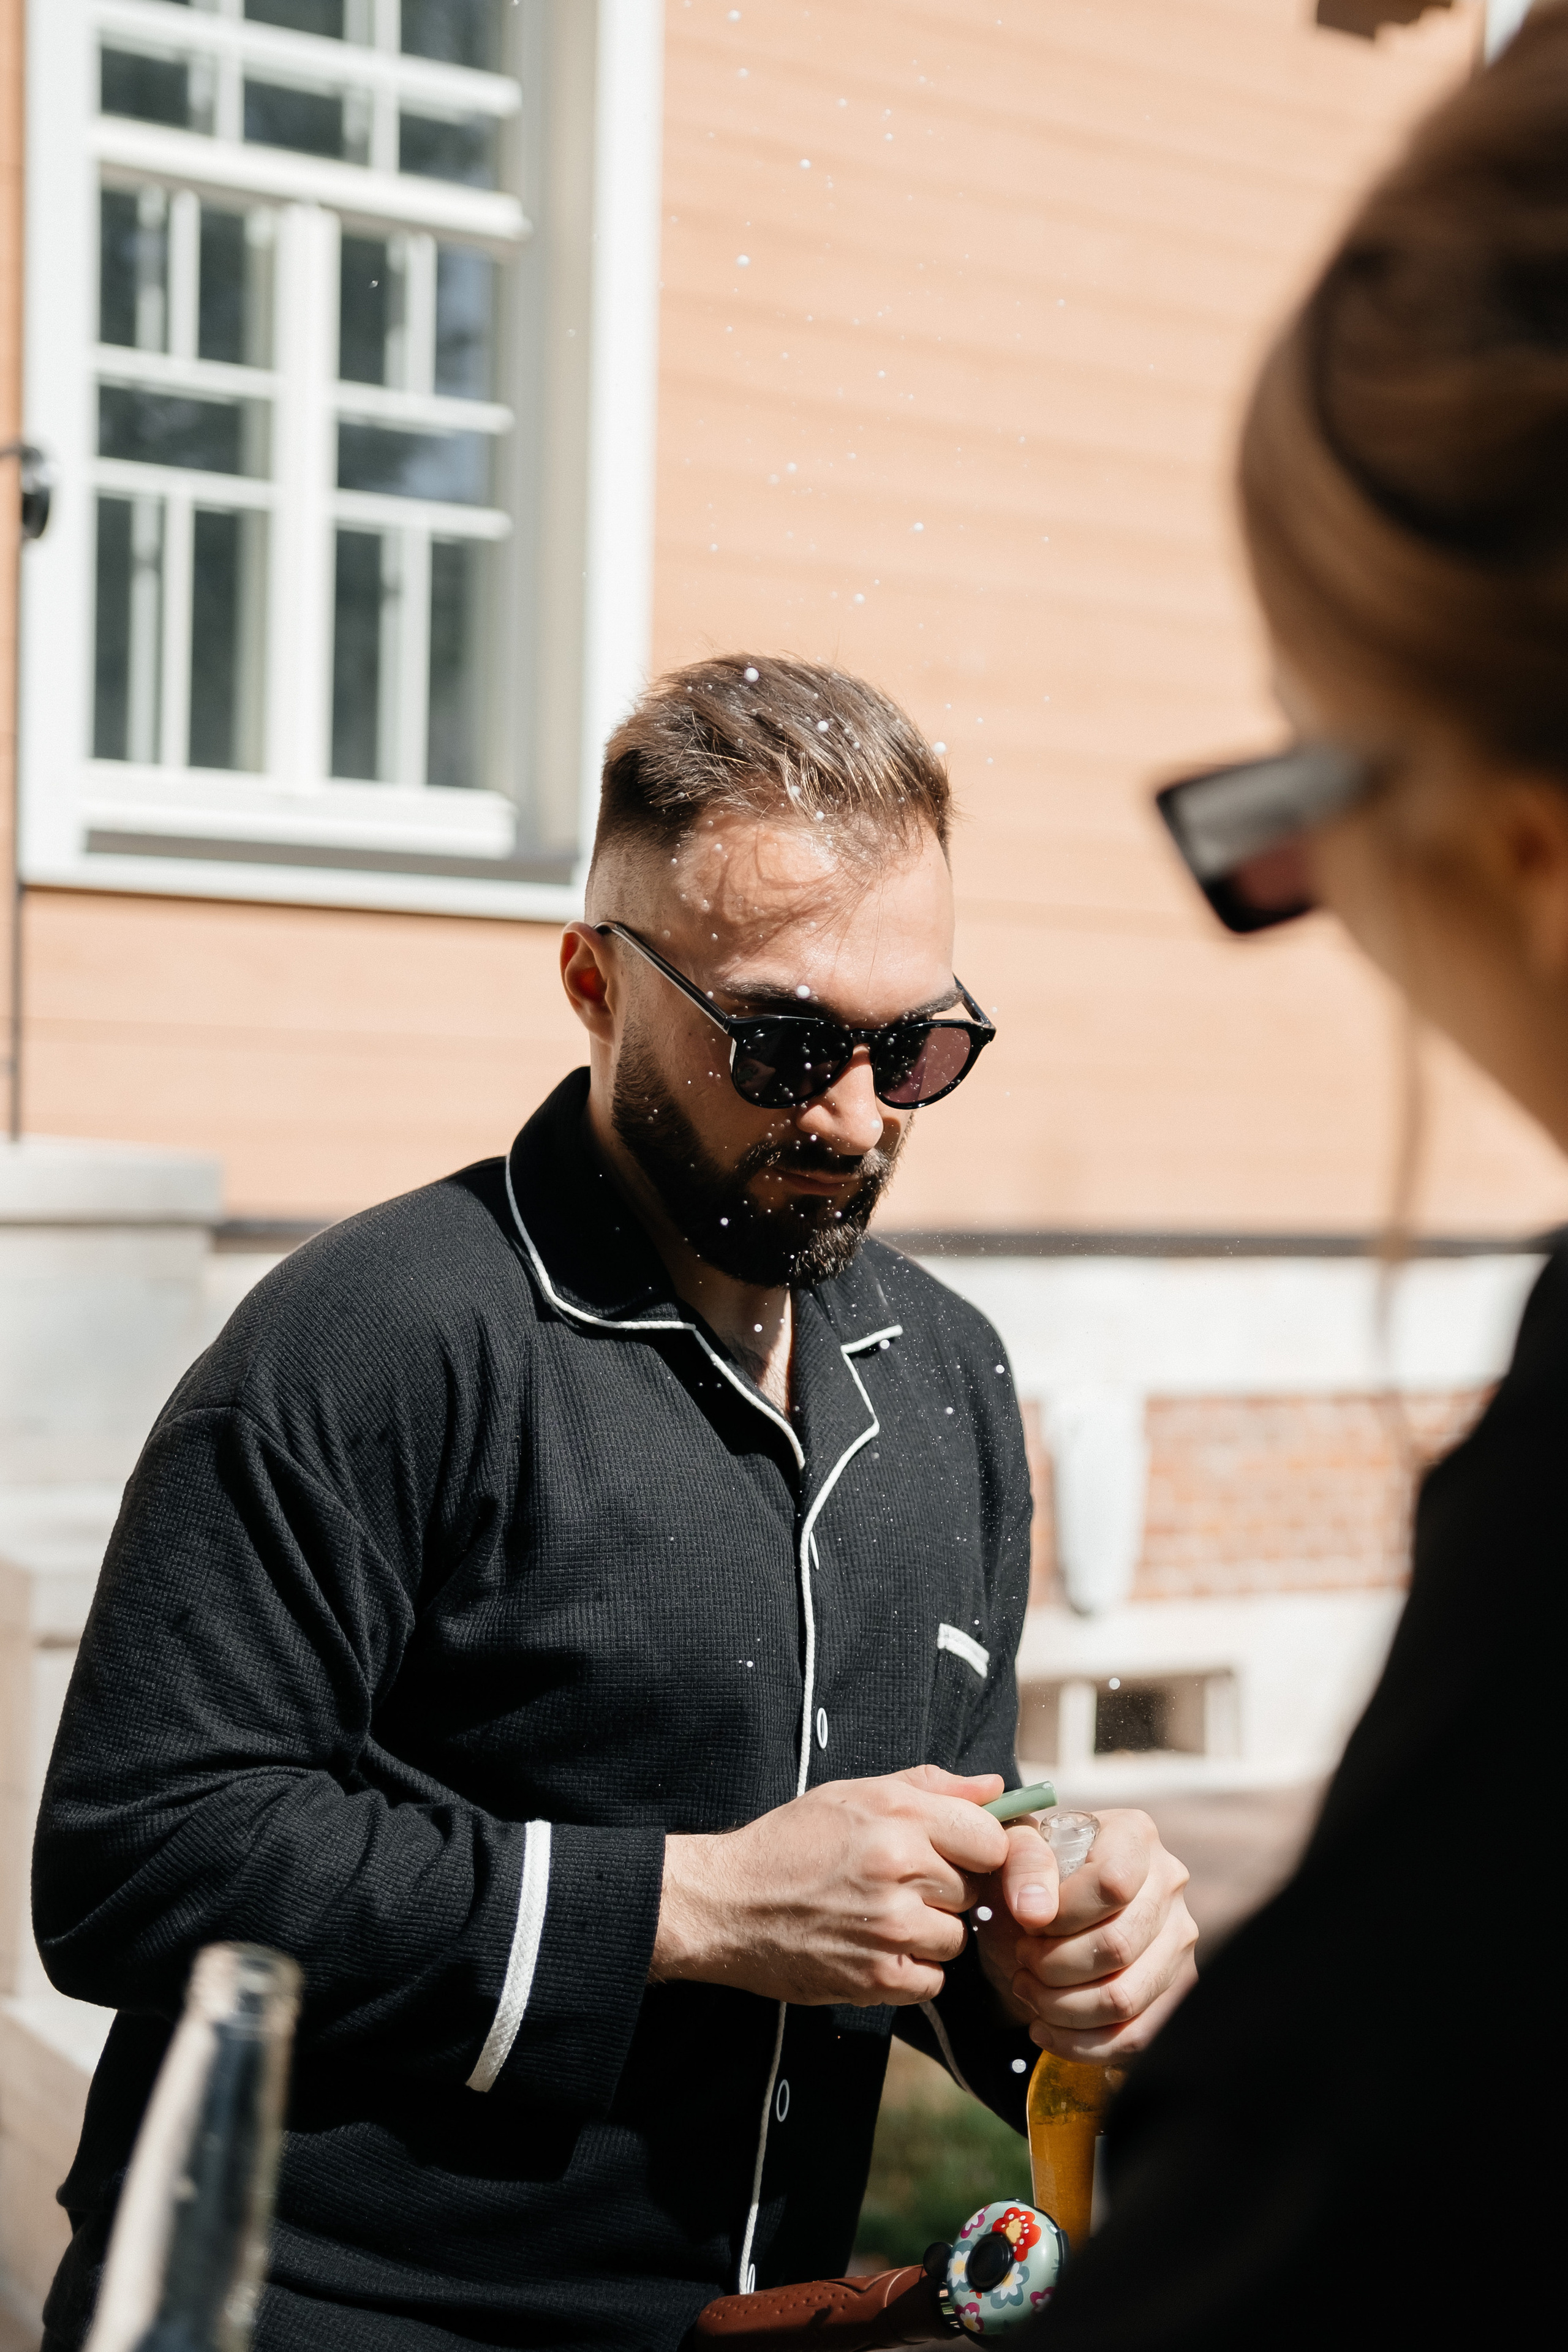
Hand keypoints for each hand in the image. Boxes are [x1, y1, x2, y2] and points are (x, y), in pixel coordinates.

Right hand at [651, 1766, 1011, 2005]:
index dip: (978, 1849)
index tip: (956, 1853)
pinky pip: (933, 1980)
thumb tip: (996, 1788)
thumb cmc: (791, 1842)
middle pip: (973, 1891)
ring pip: (956, 1938)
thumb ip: (932, 1787)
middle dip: (947, 1889)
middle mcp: (900, 1870)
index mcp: (899, 1817)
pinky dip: (911, 1970)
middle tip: (901, 1883)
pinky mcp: (877, 1978)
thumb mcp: (855, 1794)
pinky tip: (877, 1948)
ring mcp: (890, 1929)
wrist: (728, 1904)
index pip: (992, 1841)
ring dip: (930, 1932)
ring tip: (883, 1915)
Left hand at [972, 1810, 1198, 2060]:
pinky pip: (1137, 2036)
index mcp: (1134, 1835)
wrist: (1046, 1907)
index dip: (1062, 1914)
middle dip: (1052, 1965)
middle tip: (1022, 1960)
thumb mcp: (1013, 1852)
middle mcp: (1169, 1883)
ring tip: (1028, 1989)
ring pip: (1125, 1998)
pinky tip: (1045, 2028)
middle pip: (1117, 1947)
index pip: (1111, 1884)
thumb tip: (1035, 1912)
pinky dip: (1081, 2043)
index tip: (1028, 1921)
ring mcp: (1180, 1940)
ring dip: (1061, 2007)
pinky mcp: (1176, 1990)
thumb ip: (1023, 1864)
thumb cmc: (1033, 1875)